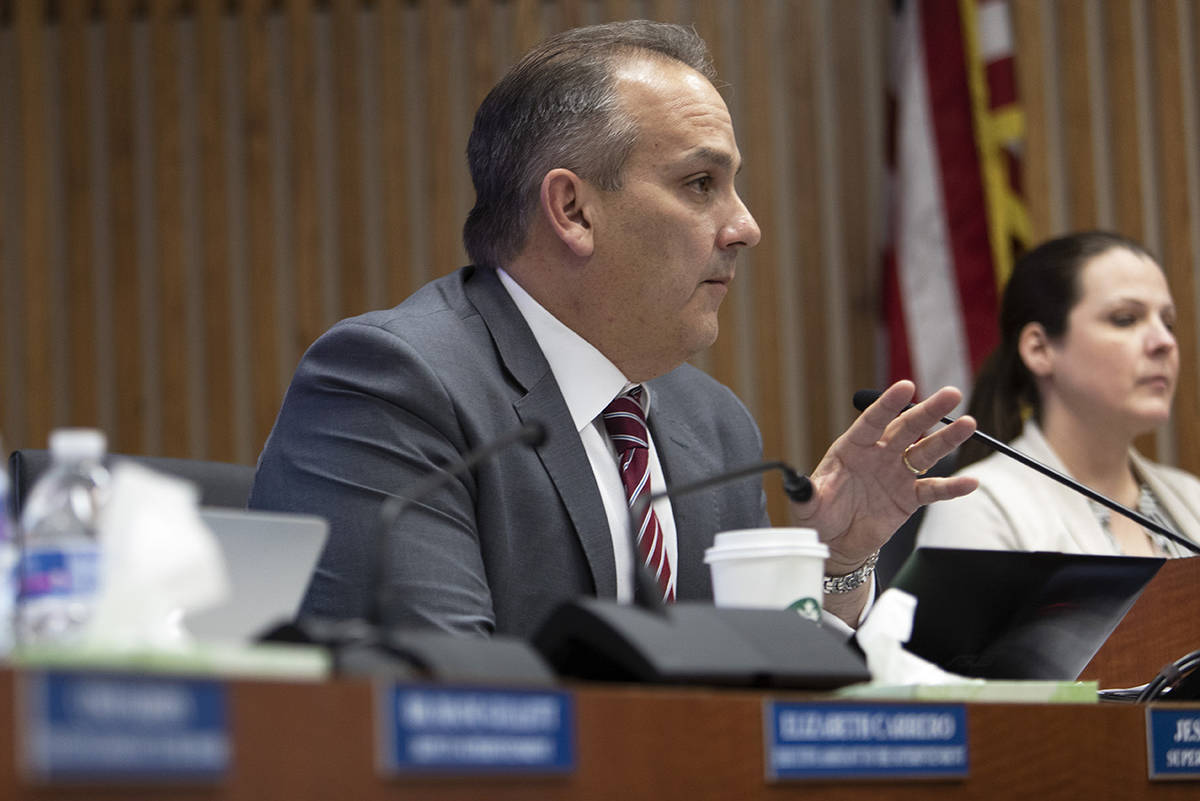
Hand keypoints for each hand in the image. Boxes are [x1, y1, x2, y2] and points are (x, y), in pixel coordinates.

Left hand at [790, 380, 977, 573]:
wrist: (835, 542)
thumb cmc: (818, 516)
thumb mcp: (807, 503)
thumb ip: (805, 492)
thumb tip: (793, 482)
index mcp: (853, 448)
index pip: (873, 421)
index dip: (888, 404)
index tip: (905, 387)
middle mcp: (879, 455)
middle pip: (907, 428)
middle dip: (929, 411)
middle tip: (952, 394)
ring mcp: (897, 474)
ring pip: (925, 452)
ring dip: (947, 439)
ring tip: (969, 424)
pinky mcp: (909, 498)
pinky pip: (933, 490)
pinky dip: (951, 487)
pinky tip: (970, 483)